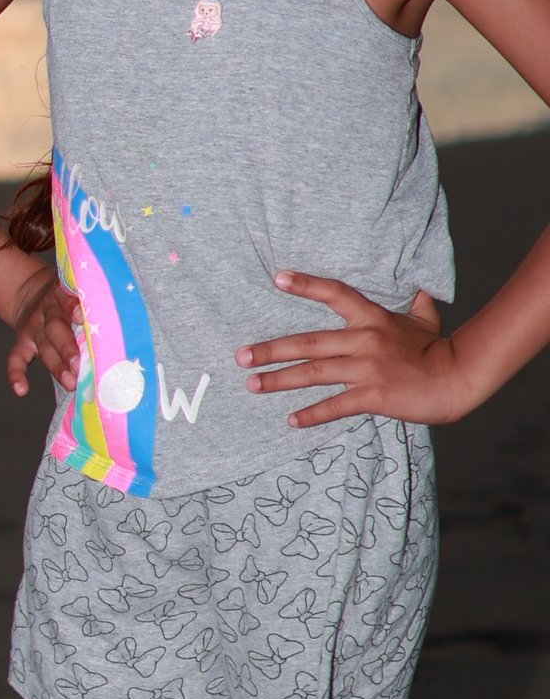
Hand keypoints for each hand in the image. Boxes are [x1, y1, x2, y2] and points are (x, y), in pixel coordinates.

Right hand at [6, 265, 82, 398]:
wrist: (29, 292)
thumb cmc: (67, 299)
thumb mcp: (75, 290)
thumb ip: (91, 302)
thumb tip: (126, 320)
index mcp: (61, 295)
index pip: (66, 300)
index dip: (72, 308)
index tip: (81, 317)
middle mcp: (46, 311)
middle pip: (55, 328)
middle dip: (67, 348)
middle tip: (80, 366)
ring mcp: (33, 328)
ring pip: (44, 346)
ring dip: (56, 365)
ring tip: (70, 383)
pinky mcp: (23, 342)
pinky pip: (16, 358)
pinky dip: (16, 374)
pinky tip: (21, 390)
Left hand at [237, 271, 471, 427]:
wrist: (458, 379)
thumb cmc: (438, 348)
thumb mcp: (425, 316)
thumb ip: (413, 300)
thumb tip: (416, 284)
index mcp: (373, 317)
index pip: (335, 293)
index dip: (306, 285)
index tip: (277, 278)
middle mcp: (365, 340)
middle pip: (308, 342)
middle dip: (270, 349)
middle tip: (240, 356)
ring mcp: (367, 369)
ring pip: (313, 373)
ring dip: (279, 380)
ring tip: (252, 385)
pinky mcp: (373, 396)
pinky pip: (335, 405)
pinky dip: (311, 415)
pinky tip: (291, 420)